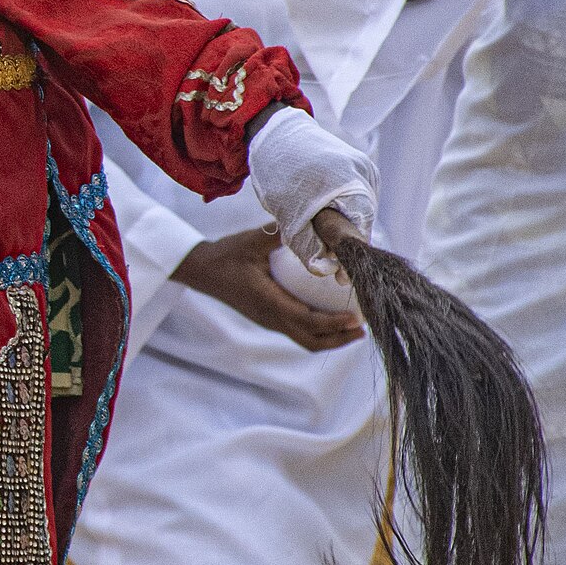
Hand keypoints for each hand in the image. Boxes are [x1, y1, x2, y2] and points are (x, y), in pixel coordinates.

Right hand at [173, 225, 364, 350]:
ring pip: (305, 340)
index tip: (354, 317)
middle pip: (310, 340)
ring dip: (331, 339)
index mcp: (267, 301)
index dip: (332, 322)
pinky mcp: (268, 319)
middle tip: (363, 328)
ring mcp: (269, 321)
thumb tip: (312, 224)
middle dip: (339, 339)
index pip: (305, 319)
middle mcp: (270, 317)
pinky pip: (297, 332)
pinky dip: (319, 332)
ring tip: (354, 329)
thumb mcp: (252, 240)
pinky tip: (332, 320)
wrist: (202, 270)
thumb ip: (281, 234)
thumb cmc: (227, 254)